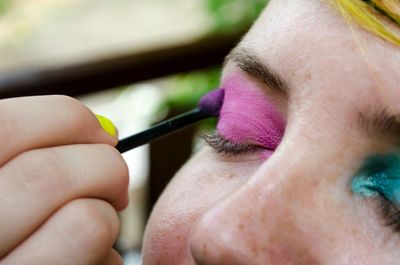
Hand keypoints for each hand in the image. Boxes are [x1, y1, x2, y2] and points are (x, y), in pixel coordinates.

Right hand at [0, 96, 128, 264]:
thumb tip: (105, 130)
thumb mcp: (9, 183)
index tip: (103, 135)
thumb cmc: (19, 225)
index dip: (69, 119)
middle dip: (105, 168)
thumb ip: (37, 152)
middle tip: (114, 182)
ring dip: (107, 217)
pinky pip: (104, 264)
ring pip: (87, 223)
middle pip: (51, 175)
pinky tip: (89, 258)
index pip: (9, 127)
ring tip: (95, 224)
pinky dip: (108, 255)